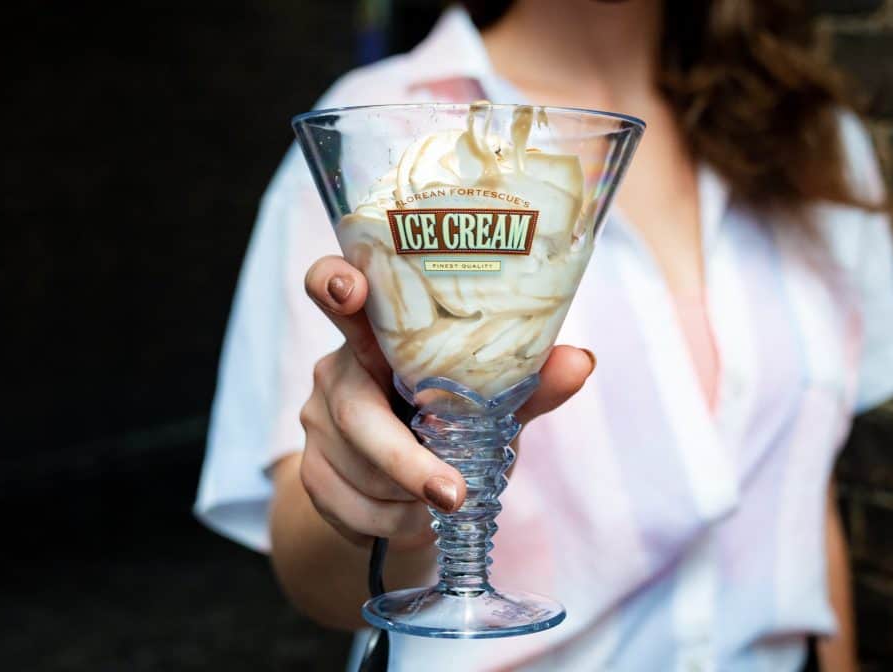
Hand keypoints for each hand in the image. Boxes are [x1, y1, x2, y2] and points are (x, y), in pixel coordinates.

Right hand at [298, 255, 596, 550]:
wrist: (405, 495)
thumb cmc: (450, 427)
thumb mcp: (490, 405)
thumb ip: (529, 384)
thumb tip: (581, 360)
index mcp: (378, 336)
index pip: (337, 290)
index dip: (334, 282)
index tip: (349, 288)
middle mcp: (336, 370)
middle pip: (354, 412)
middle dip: (404, 459)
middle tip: (453, 493)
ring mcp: (316, 422)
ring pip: (361, 470)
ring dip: (411, 497)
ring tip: (445, 496)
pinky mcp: (311, 473)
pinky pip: (353, 508)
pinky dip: (395, 522)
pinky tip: (415, 516)